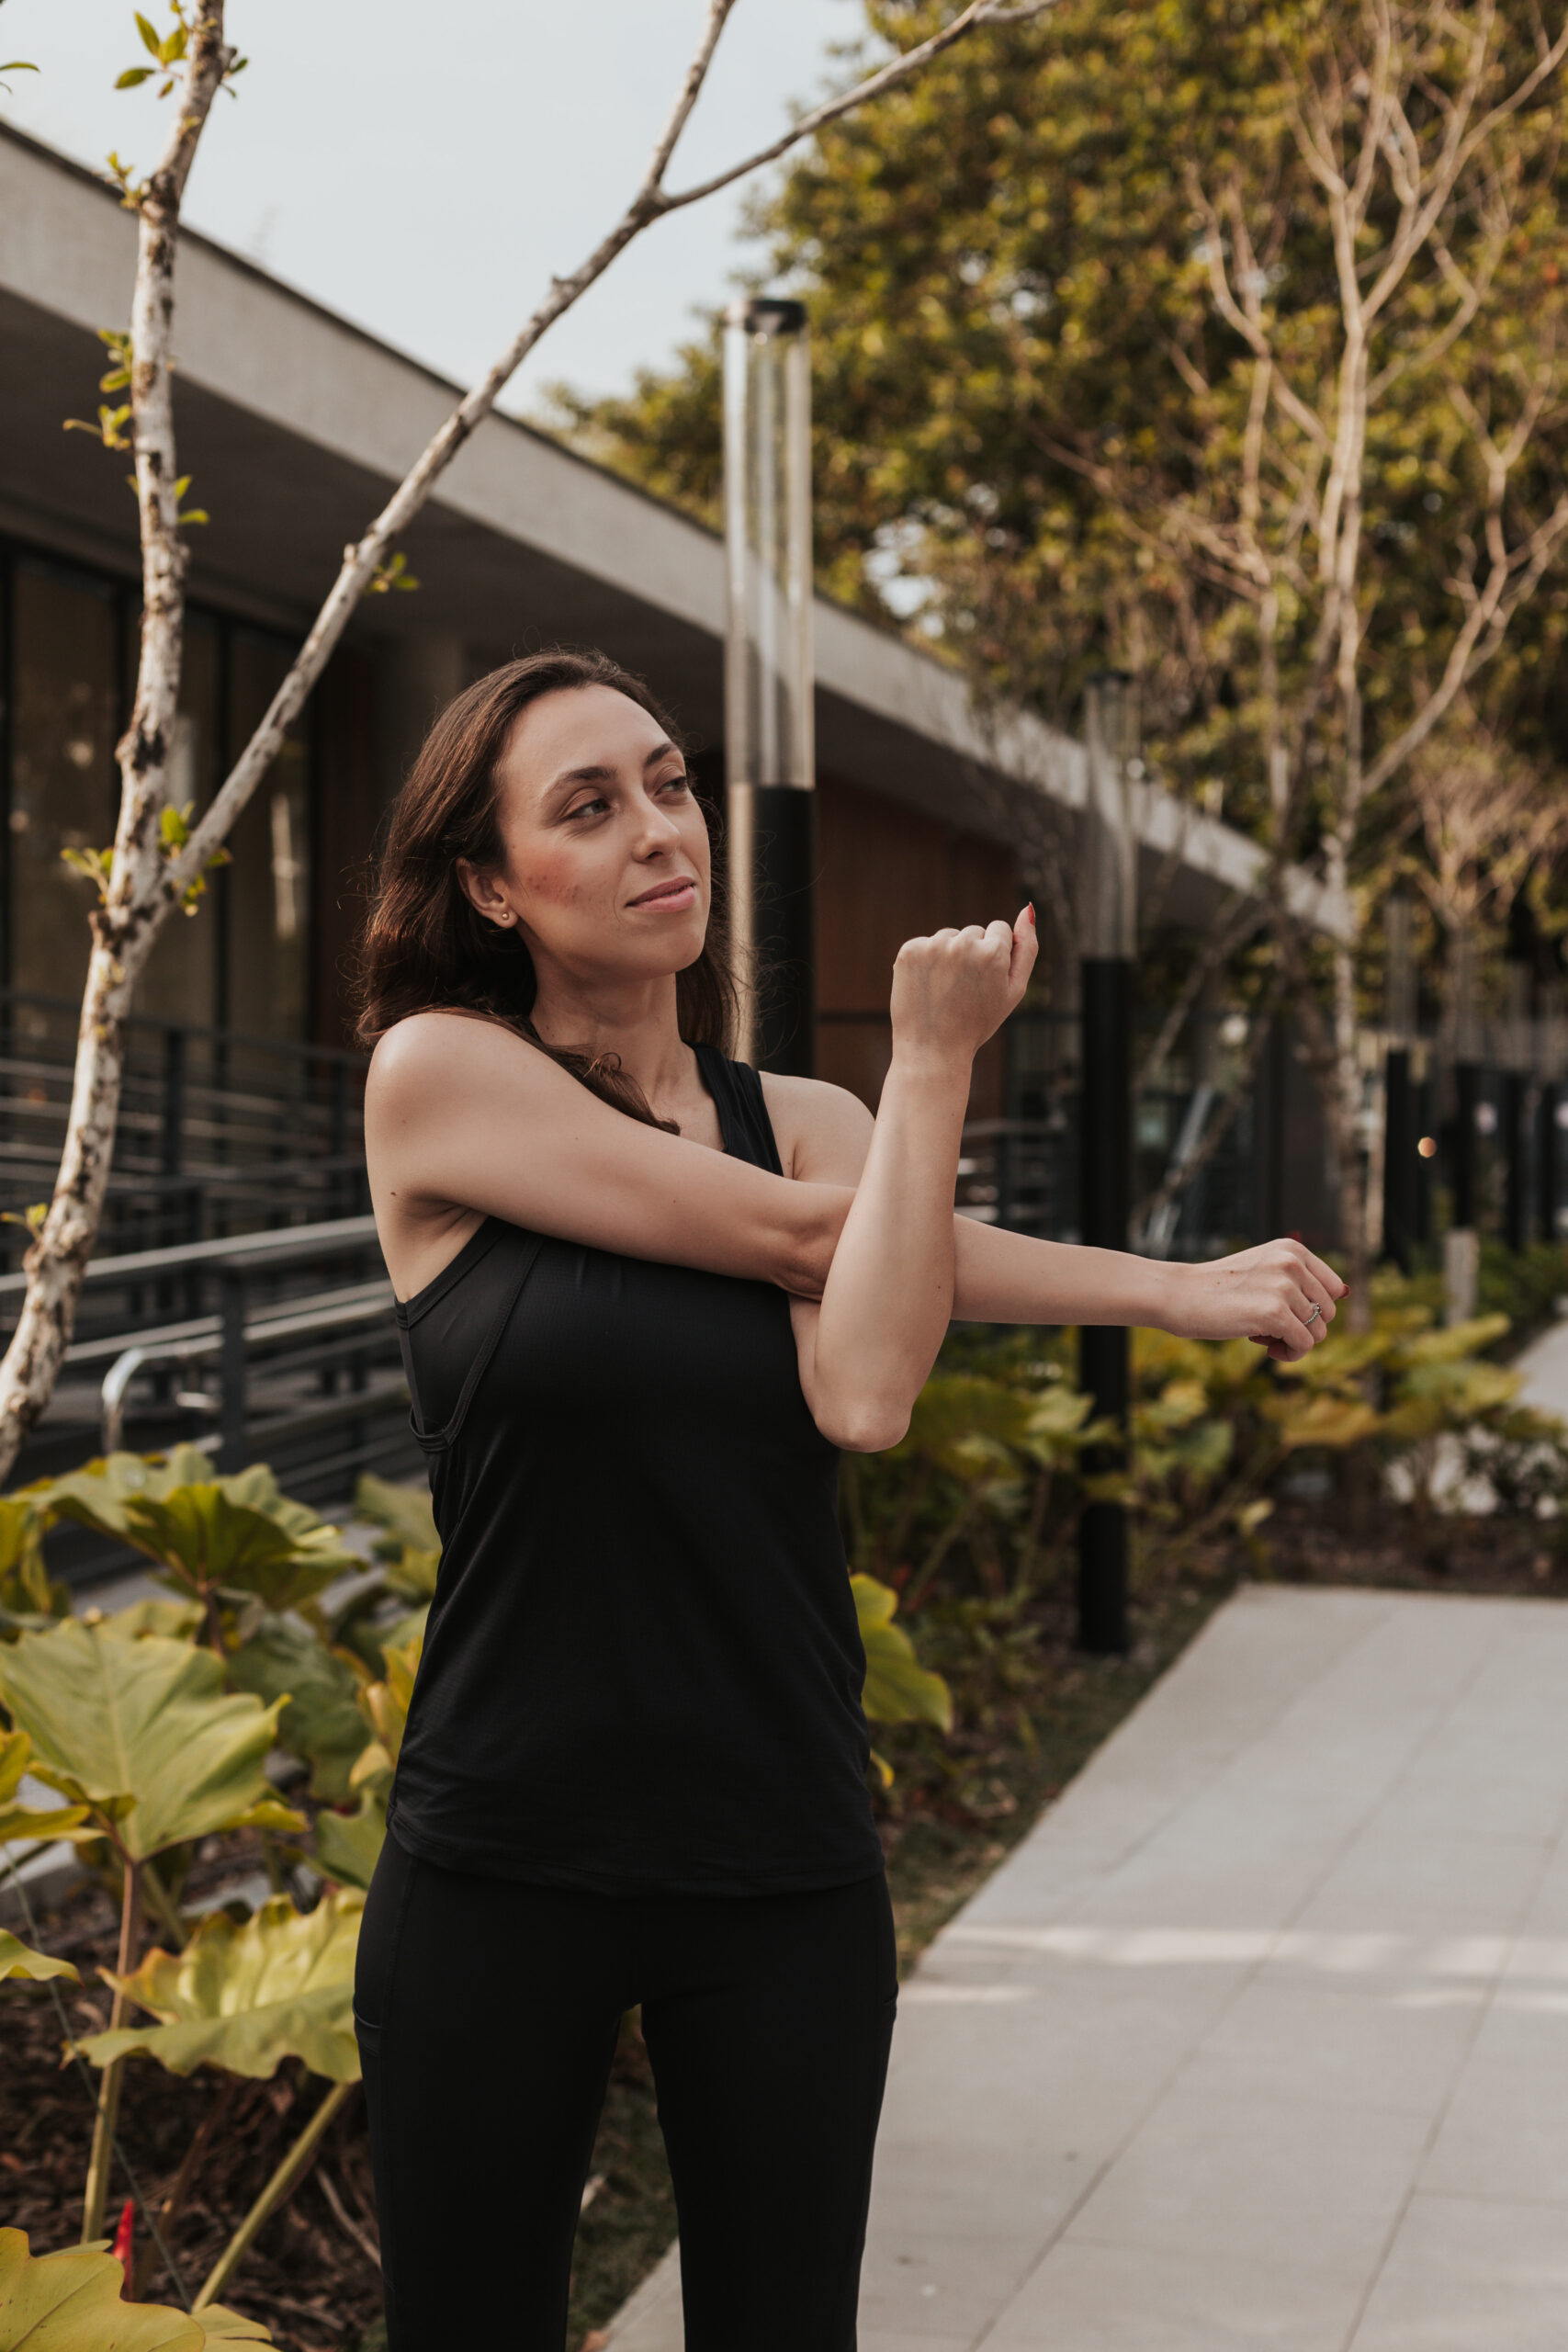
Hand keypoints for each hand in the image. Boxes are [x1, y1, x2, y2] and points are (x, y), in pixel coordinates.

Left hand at [890, 906, 1036, 1068]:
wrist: (933, 1049)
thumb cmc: (979, 1022)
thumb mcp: (1014, 990)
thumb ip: (1027, 948)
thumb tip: (1027, 909)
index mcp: (992, 952)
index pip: (999, 929)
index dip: (995, 955)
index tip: (986, 979)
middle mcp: (962, 944)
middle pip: (974, 932)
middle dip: (973, 954)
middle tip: (965, 990)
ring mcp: (932, 947)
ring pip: (949, 936)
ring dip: (950, 956)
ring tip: (947, 990)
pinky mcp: (909, 951)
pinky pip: (926, 943)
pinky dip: (927, 960)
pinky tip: (929, 986)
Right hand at [1161, 1238, 1347, 1362]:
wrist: (1178, 1294)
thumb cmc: (1216, 1289)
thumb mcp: (1262, 1270)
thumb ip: (1297, 1279)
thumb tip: (1345, 1293)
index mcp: (1291, 1249)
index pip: (1333, 1289)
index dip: (1314, 1310)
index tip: (1288, 1315)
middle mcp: (1292, 1263)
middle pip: (1328, 1313)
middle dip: (1304, 1328)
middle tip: (1271, 1330)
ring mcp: (1285, 1287)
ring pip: (1318, 1333)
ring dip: (1294, 1343)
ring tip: (1265, 1339)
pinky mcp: (1275, 1313)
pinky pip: (1303, 1346)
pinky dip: (1289, 1354)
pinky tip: (1266, 1349)